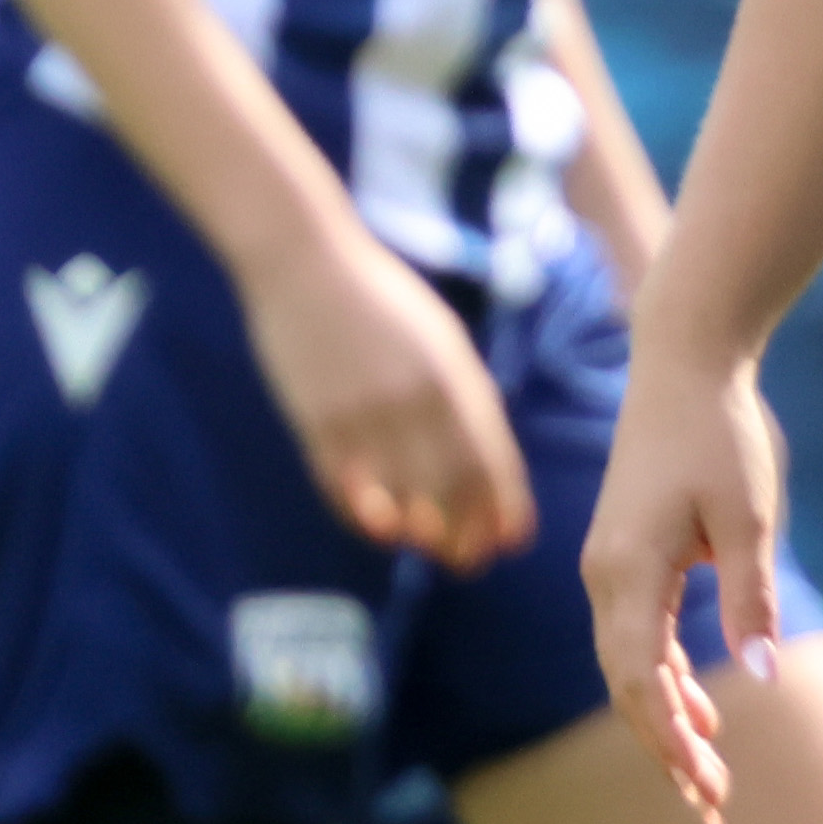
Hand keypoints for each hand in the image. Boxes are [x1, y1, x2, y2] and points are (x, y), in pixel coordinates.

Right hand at [233, 221, 538, 575]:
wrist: (307, 261)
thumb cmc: (383, 296)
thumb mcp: (440, 337)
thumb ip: (461, 392)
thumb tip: (482, 453)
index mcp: (452, 375)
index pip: (489, 456)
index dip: (504, 504)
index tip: (515, 539)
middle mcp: (413, 401)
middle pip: (449, 486)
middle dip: (466, 530)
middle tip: (473, 561)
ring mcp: (362, 414)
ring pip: (399, 495)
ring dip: (419, 530)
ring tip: (430, 549)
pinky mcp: (314, 422)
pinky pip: (343, 487)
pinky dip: (363, 514)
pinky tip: (379, 528)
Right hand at [579, 337, 778, 823]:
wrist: (685, 365)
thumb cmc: (722, 434)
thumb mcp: (749, 516)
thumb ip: (750, 596)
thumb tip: (759, 672)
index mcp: (628, 570)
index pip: (638, 679)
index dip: (667, 739)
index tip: (701, 787)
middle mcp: (605, 576)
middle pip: (627, 686)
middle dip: (667, 751)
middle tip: (713, 807)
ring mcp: (609, 568)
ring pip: (629, 667)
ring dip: (666, 722)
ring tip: (710, 777)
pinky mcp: (625, 558)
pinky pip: (637, 638)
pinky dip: (664, 681)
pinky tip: (701, 713)